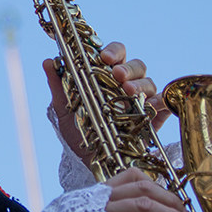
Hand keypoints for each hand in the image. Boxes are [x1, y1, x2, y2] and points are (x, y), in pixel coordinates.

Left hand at [42, 41, 169, 164]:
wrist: (88, 160)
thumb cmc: (78, 129)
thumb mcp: (64, 108)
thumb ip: (58, 85)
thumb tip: (48, 62)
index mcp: (107, 75)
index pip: (116, 54)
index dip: (113, 51)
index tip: (104, 57)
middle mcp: (126, 84)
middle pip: (137, 66)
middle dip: (128, 68)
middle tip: (118, 75)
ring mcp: (141, 101)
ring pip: (150, 83)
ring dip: (141, 84)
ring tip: (129, 91)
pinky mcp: (153, 119)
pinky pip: (163, 107)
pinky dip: (162, 103)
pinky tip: (156, 105)